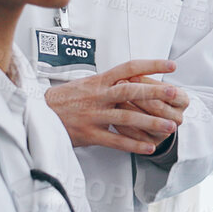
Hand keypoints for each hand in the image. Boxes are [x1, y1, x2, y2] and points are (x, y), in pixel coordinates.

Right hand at [45, 59, 183, 153]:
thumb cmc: (64, 99)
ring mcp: (93, 115)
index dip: (151, 64)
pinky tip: (149, 147)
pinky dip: (134, 144)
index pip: (129, 68)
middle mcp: (98, 95)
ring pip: (126, 117)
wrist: (36, 113)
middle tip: (175, 94)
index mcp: (99, 81)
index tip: (171, 64)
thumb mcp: (86, 84)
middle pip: (130, 90)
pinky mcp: (88, 134)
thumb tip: (135, 78)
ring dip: (151, 122)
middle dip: (155, 92)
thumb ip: (109, 83)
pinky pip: (115, 140)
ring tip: (170, 127)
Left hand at [116, 73, 188, 145]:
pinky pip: (136, 135)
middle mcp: (178, 117)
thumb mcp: (154, 86)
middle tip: (119, 87)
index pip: (169, 91)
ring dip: (128, 110)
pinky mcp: (152, 143)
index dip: (149, 84)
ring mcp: (166, 132)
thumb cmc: (152, 98)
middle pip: (157, 107)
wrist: (152, 118)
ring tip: (115, 101)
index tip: (133, 77)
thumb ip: (144, 80)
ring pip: (146, 122)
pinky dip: (124, 125)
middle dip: (137, 96)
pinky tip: (115, 117)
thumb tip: (129, 77)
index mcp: (183, 100)